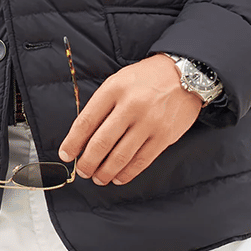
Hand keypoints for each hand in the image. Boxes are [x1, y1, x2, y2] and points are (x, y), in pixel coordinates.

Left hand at [57, 54, 200, 185]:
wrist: (184, 73)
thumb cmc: (147, 78)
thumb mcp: (119, 80)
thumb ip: (102, 104)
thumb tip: (83, 135)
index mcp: (114, 89)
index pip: (86, 121)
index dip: (73, 142)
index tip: (66, 154)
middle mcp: (130, 106)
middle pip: (101, 143)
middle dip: (87, 162)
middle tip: (83, 170)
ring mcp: (148, 122)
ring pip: (120, 156)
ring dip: (105, 172)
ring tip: (98, 177)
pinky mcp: (164, 136)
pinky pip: (141, 161)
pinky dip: (126, 173)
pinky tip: (118, 177)